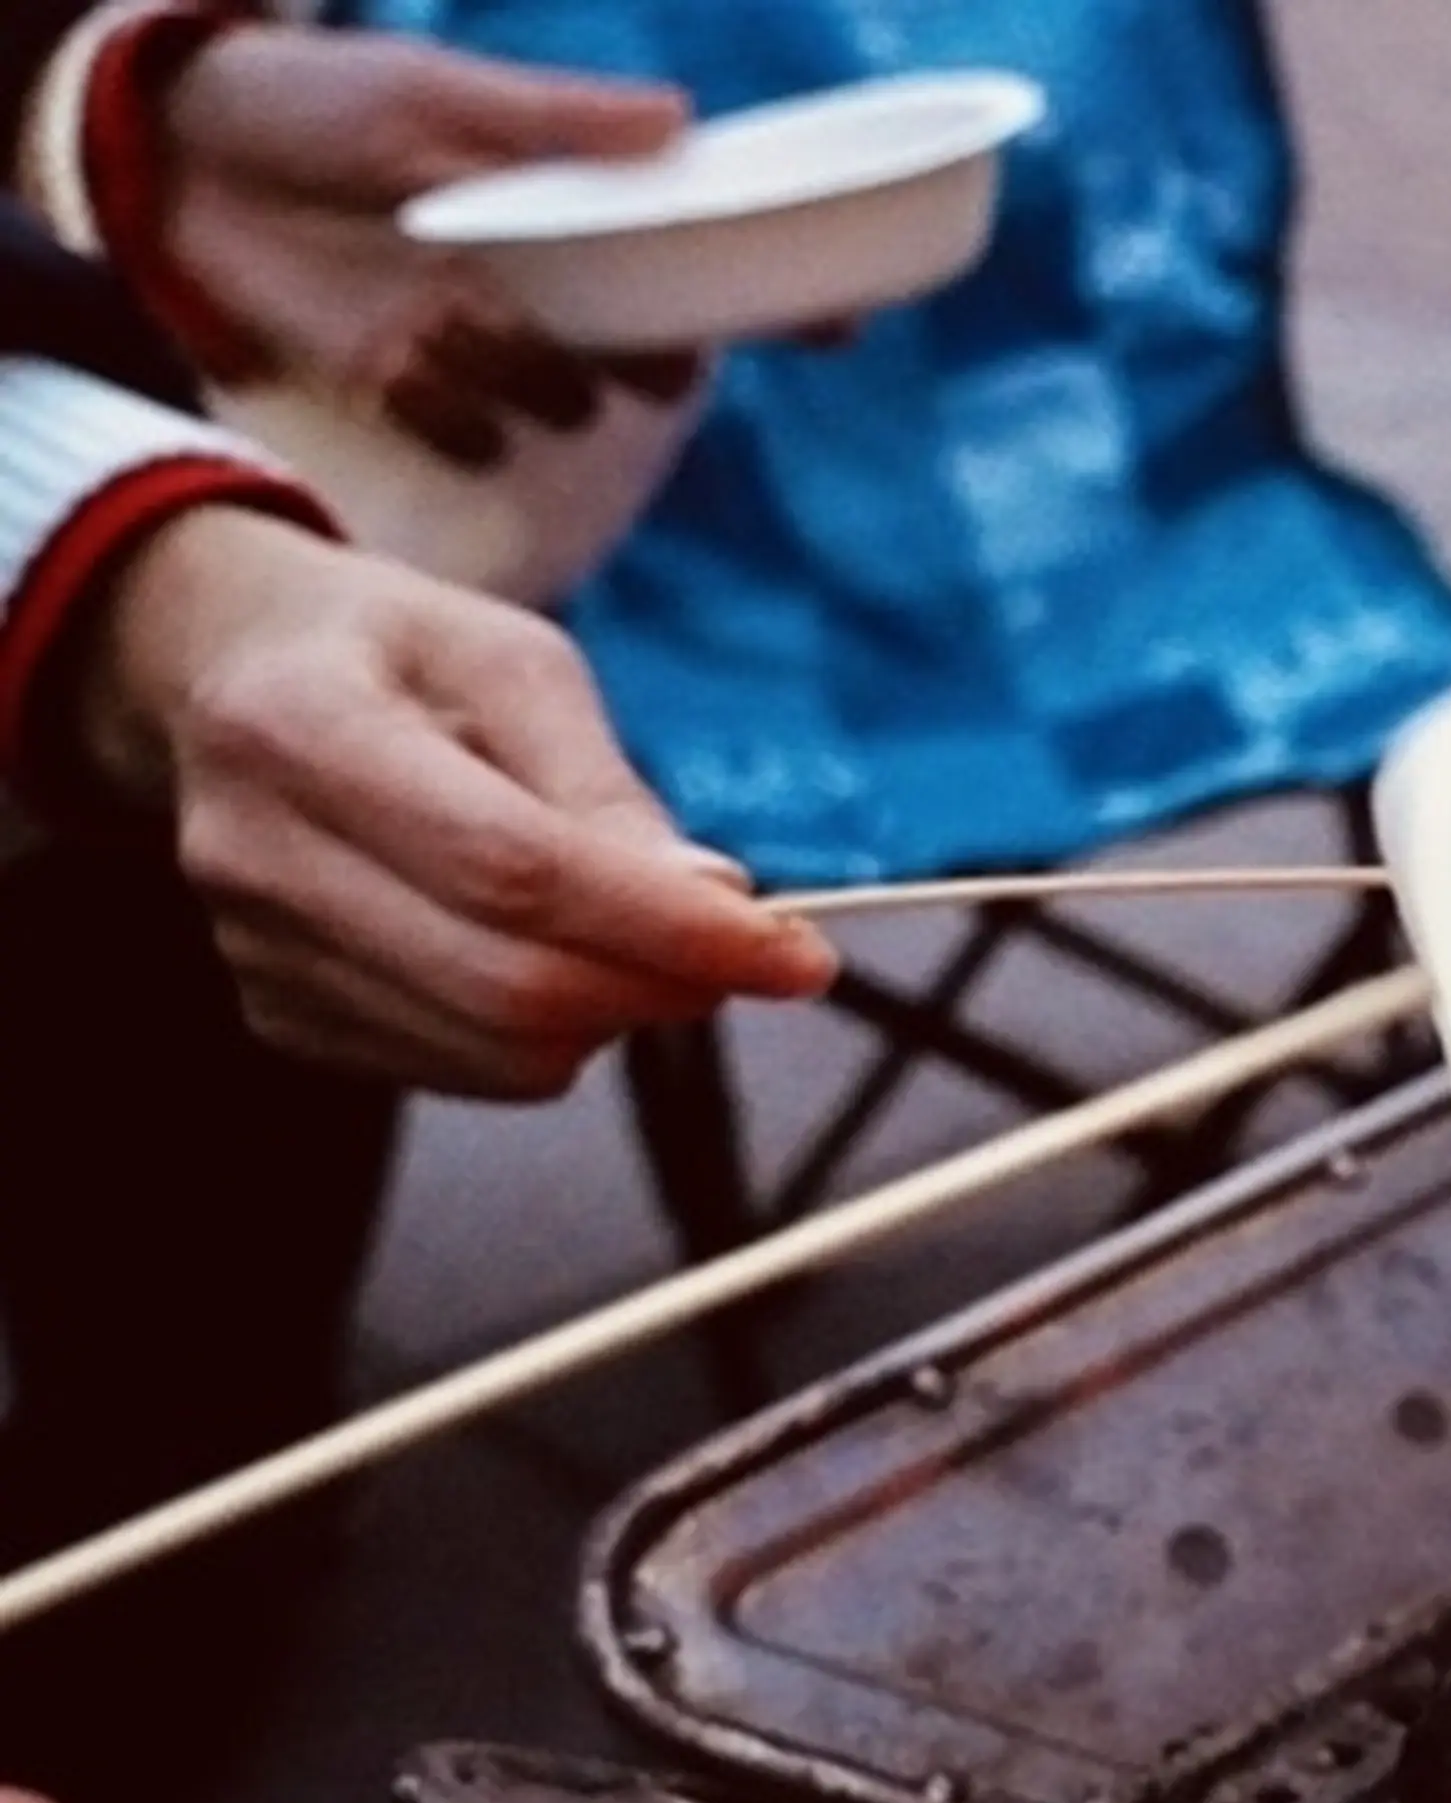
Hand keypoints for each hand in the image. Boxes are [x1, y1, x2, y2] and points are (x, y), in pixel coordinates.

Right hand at [75, 507, 837, 1098]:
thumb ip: (606, 788)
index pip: (514, 871)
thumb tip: (714, 902)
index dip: (670, 929)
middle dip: (662, 987)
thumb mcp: (514, 664)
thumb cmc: (397, 657)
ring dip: (612, 1016)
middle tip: (745, 954)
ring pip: (495, 1051)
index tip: (798, 955)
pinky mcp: (277, 1014)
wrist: (226, 679)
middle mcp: (255, 854)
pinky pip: (458, 1072)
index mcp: (302, 729)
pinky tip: (550, 959)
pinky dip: (543, 1039)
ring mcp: (254, 951)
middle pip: (506, 985)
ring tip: (636, 937)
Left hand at [157, 26, 696, 462]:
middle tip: (609, 349)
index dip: (714, 311)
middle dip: (630, 367)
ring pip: (551, 403)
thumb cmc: (313, 100)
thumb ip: (554, 117)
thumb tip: (680, 119)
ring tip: (452, 316)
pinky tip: (402, 357)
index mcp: (552, 216)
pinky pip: (463, 433)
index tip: (763, 330)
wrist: (182, 151)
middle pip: (627, 362)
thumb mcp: (434, 93)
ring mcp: (465, 340)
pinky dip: (444, 410)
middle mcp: (525, 288)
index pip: (661, 274)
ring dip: (518, 375)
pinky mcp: (398, 384)